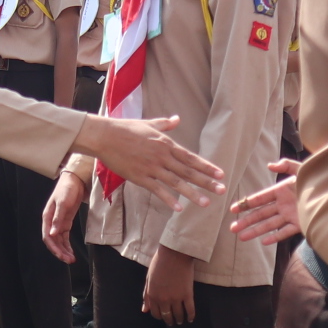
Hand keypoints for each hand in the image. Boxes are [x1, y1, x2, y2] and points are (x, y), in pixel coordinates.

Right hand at [42, 171, 87, 260]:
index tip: (62, 256)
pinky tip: (71, 252)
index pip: (47, 236)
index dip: (54, 248)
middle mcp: (51, 222)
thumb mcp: (63, 203)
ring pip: (59, 241)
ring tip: (71, 259)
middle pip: (53, 241)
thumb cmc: (67, 189)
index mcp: (47, 217)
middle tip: (69, 260)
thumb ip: (58, 219)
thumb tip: (53, 234)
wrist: (75, 180)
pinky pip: (64, 237)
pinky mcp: (65, 222)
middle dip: (60, 252)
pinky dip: (67, 245)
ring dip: (64, 250)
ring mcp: (58, 223)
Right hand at [74, 114, 223, 210]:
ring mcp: (152, 168)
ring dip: (192, 193)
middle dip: (207, 182)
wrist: (105, 136)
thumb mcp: (148, 124)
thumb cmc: (126, 128)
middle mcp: (162, 156)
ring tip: (206, 203)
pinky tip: (179, 208)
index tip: (220, 174)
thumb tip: (177, 118)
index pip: (191, 157)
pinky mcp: (140, 177)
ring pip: (176, 183)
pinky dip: (169, 199)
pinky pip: (158, 190)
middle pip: (188, 171)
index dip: (207, 167)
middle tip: (222, 190)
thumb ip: (165, 124)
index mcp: (166, 144)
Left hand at [143, 245, 196, 324]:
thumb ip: (146, 295)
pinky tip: (190, 318)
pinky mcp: (187, 294)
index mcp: (153, 295)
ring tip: (181, 321)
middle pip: (167, 316)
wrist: (174, 253)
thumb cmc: (160, 263)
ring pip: (178, 315)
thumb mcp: (148, 278)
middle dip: (169, 320)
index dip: (159, 316)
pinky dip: (191, 316)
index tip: (163, 316)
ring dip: (179, 320)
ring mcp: (176, 298)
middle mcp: (163, 299)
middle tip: (172, 321)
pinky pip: (190, 310)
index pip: (155, 313)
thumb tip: (145, 310)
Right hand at [230, 157, 302, 243]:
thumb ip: (286, 166)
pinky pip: (285, 232)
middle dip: (246, 221)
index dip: (246, 204)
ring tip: (242, 238)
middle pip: (261, 214)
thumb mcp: (302, 169)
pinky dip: (275, 237)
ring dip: (256, 231)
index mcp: (281, 191)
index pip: (260, 199)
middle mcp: (283, 204)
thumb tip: (270, 166)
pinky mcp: (300, 224)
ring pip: (269, 225)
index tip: (233, 209)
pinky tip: (264, 242)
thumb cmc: (319, 178)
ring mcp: (290, 215)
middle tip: (232, 228)